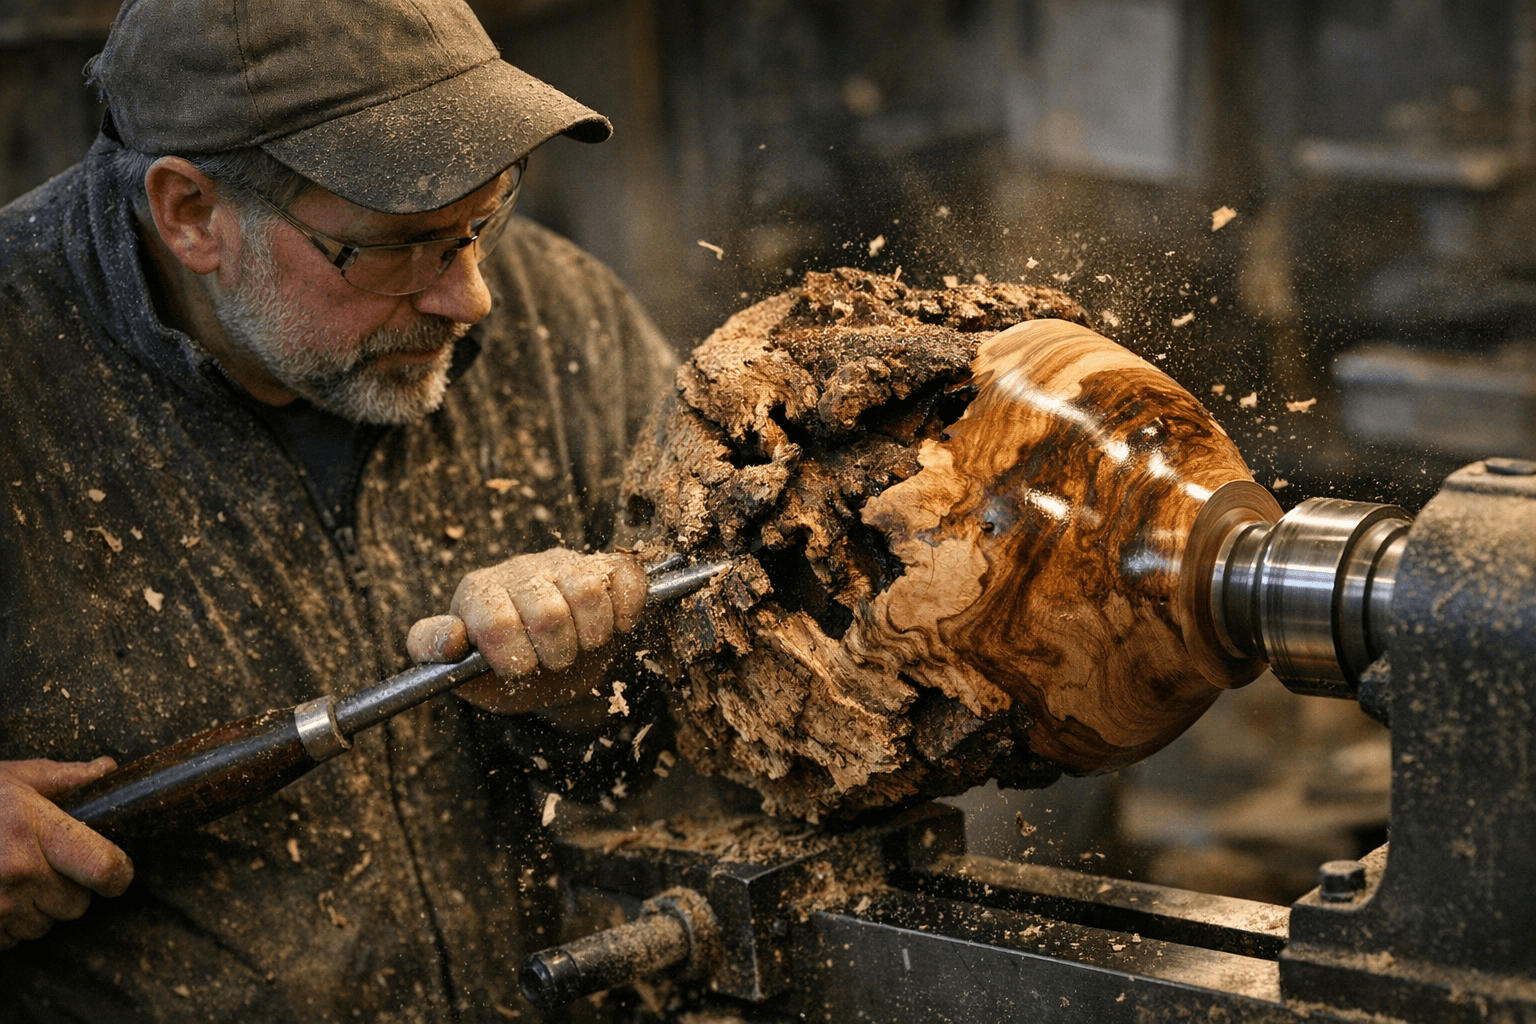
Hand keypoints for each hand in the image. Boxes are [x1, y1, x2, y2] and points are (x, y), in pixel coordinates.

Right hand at [0, 758, 133, 948]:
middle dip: (68, 890)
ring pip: (43, 926)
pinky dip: (5, 924)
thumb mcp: (13, 778)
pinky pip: (9, 940)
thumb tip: (107, 769)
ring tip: (9, 878)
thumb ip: (65, 778)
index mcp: (35, 829)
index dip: (118, 875)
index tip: (116, 873)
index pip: (104, 868)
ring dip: (35, 909)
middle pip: (76, 906)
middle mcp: (17, 870)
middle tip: (44, 866)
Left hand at [407, 549, 646, 712]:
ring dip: (591, 634)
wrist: (546, 668)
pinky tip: (615, 628)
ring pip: (588, 590)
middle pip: (548, 611)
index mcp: (479, 592)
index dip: (512, 653)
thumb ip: (431, 648)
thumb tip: (451, 638)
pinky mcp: (603, 567)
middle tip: (553, 662)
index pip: (495, 618)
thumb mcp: (458, 669)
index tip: (518, 670)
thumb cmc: (498, 666)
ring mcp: (565, 565)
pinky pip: (625, 577)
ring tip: (582, 646)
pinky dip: (626, 609)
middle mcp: (521, 571)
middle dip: (555, 653)